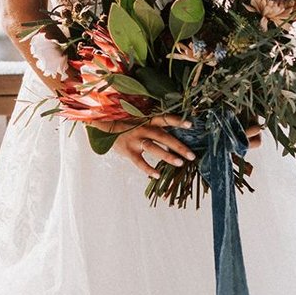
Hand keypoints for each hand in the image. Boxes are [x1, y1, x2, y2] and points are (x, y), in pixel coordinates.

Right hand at [108, 115, 261, 176]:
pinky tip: (158, 175)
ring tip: (180, 163)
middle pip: (163, 136)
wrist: (104, 127)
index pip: (165, 119)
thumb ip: (154, 125)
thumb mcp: (140, 120)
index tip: (191, 125)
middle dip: (178, 146)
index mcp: (147, 121)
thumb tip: (173, 133)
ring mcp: (135, 140)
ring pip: (153, 148)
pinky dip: (148, 168)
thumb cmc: (126, 125)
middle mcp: (143, 129)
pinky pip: (139, 162)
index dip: (177, 121)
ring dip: (167, 156)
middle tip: (192, 155)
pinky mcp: (128, 151)